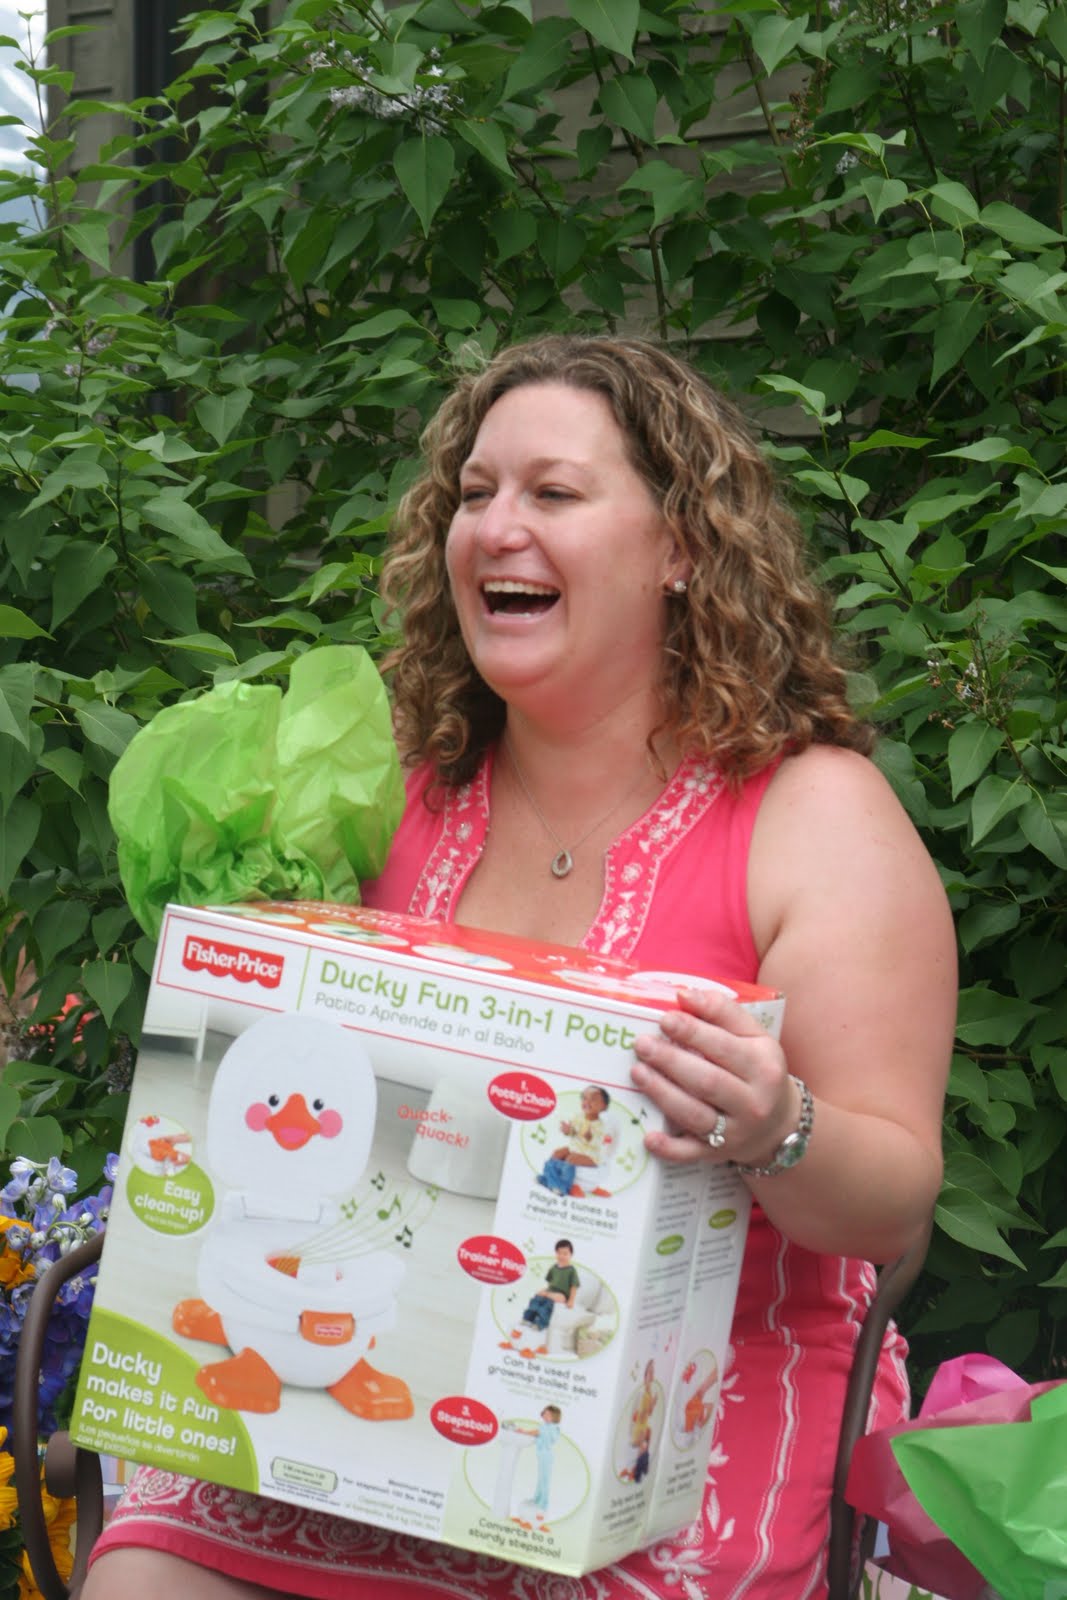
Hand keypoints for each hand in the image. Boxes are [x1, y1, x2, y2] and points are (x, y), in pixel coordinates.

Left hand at [631, 987, 798, 1168]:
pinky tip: (648, 1137)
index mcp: (763, 1066)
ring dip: (663, 1094)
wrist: (779, 1124)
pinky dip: (669, 1149)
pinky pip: (691, 1154)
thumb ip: (723, 1012)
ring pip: (695, 1115)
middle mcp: (752, 1101)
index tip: (665, 1019)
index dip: (693, 1032)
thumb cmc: (758, 1070)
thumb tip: (685, 994)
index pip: (724, 1046)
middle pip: (707, 1081)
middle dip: (671, 1061)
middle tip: (642, 1044)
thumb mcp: (755, 1037)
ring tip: (637, 1072)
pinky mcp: (718, 1154)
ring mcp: (735, 1132)